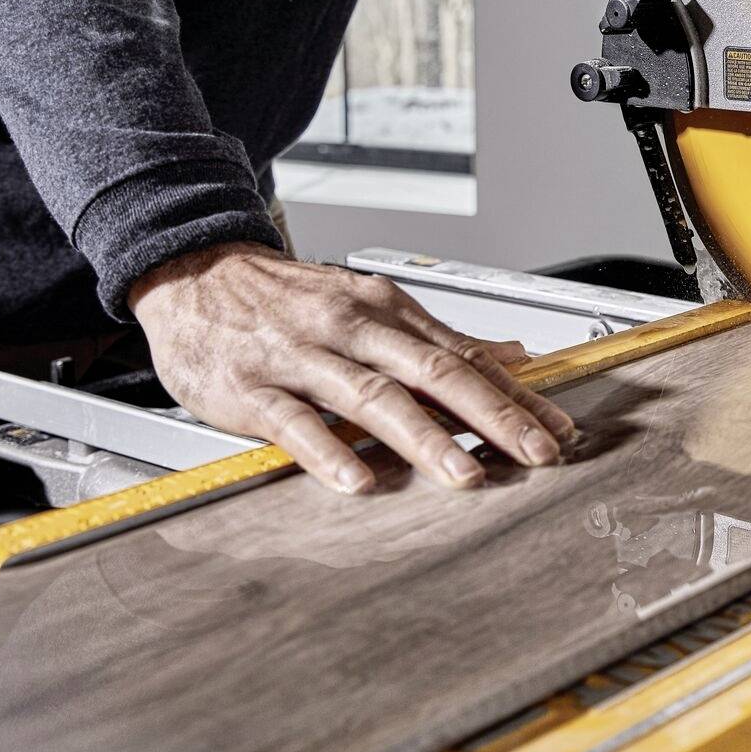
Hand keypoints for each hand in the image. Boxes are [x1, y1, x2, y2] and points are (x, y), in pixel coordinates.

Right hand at [127, 242, 576, 494]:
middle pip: (432, 371)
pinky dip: (327, 451)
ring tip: (465, 474)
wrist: (192, 271)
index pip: (462, 356)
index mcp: (384, 310)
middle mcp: (350, 328)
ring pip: (371, 397)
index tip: (558, 427)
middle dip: (490, 415)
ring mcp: (300, 358)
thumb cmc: (287, 298)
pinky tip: (358, 480)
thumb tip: (513, 356)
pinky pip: (293, 423)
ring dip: (423, 437)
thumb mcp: (368, 305)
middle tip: (535, 452)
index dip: (514, 394)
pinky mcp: (250, 389)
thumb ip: (438, 337)